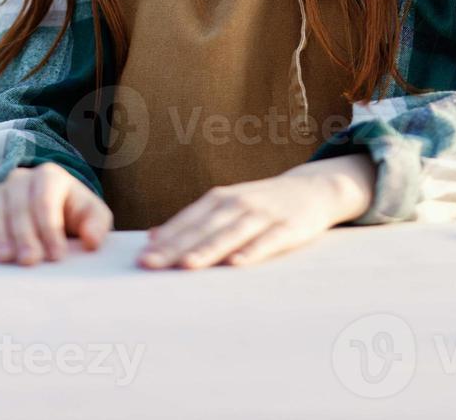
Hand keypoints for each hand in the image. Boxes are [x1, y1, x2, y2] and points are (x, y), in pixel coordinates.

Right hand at [0, 163, 112, 264]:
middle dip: (24, 235)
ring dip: (0, 236)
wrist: (56, 210)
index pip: (46, 201)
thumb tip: (92, 240)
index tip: (57, 256)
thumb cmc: (75, 213)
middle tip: (29, 260)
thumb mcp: (94, 215)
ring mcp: (1, 192)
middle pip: (19, 206)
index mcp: (50, 176)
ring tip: (4, 259)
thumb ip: (97, 225)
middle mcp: (21, 179)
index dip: (50, 229)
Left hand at [136, 155, 374, 269]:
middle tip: (151, 265)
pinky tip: (238, 263)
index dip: (165, 240)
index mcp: (219, 199)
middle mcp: (238, 204)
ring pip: (231, 234)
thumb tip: (153, 237)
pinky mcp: (288, 227)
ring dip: (208, 250)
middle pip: (203, 229)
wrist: (313, 189)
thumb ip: (193, 221)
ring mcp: (263, 214)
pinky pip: (269, 241)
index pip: (187, 221)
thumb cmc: (261, 204)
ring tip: (187, 266)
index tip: (142, 258)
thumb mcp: (226, 205)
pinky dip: (253, 251)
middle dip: (176, 248)